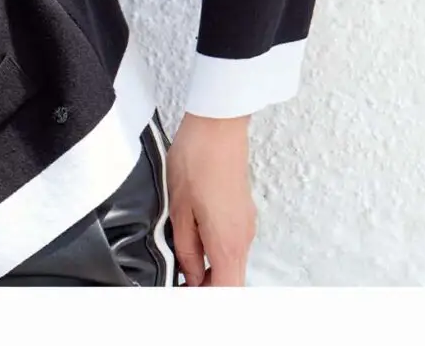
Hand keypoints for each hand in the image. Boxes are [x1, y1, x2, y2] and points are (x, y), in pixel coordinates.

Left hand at [165, 111, 256, 285]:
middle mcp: (243, 237)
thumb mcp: (178, 210)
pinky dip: (215, 254)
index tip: (184, 295)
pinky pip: (231, 245)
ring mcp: (245, 224)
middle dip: (207, 289)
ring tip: (181, 266)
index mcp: (227, 241)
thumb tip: (189, 273)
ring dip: (210, 272)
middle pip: (232, 281)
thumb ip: (186, 249)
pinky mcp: (242, 213)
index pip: (226, 289)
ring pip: (232, 264)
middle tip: (180, 285)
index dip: (204, 298)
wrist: (217, 126)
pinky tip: (193, 244)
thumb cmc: (197, 159)